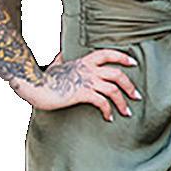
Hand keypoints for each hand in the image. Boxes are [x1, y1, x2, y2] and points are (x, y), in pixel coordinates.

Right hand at [15, 49, 139, 121]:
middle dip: (130, 86)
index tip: (133, 63)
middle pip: (117, 74)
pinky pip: (101, 102)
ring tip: (127, 112)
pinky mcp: (81, 93)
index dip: (123, 57)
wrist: (33, 86)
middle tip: (137, 96)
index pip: (108, 54)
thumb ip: (62, 58)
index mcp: (85, 61)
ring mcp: (86, 81)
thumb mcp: (56, 64)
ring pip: (113, 89)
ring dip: (122, 102)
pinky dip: (108, 110)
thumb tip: (62, 52)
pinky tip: (109, 118)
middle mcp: (89, 69)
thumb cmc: (43, 78)